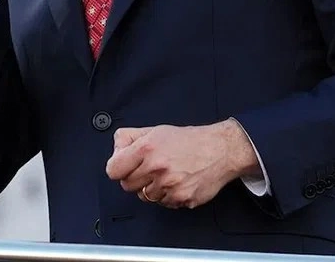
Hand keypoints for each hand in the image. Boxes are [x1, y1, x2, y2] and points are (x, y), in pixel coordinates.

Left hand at [104, 120, 260, 208]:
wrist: (220, 150)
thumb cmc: (191, 140)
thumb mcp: (156, 130)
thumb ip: (130, 138)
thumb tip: (116, 149)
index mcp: (147, 149)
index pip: (113, 169)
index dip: (118, 168)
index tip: (124, 167)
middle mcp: (157, 168)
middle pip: (127, 185)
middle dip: (136, 178)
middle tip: (150, 169)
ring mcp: (169, 185)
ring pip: (145, 197)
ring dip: (153, 188)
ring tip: (167, 174)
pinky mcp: (181, 198)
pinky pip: (163, 204)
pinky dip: (168, 196)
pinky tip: (178, 182)